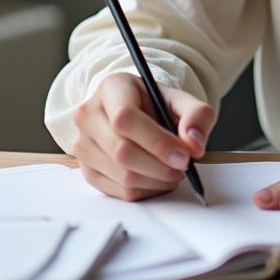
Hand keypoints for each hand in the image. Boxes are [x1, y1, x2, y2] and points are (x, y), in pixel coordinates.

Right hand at [72, 73, 213, 200]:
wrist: (133, 110)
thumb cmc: (155, 104)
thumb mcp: (180, 99)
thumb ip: (196, 114)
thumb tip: (195, 144)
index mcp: (111, 88)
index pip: (125, 118)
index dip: (157, 141)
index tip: (184, 156)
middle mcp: (89, 115)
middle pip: (122, 151)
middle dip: (161, 166)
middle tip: (184, 166)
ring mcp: (83, 144)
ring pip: (122, 176)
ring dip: (156, 181)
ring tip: (174, 171)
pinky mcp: (86, 170)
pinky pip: (119, 191)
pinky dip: (146, 191)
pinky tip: (159, 179)